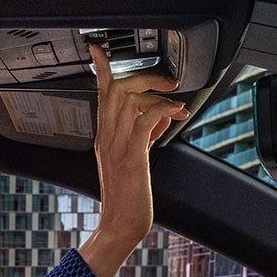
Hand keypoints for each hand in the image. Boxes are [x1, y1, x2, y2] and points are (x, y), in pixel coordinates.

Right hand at [78, 43, 189, 276]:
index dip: (101, 68)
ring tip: (176, 98)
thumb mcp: (133, 160)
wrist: (120, 225)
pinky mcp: (132, 155)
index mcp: (103, 137)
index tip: (100, 50)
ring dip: (157, 92)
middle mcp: (106, 137)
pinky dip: (163, 109)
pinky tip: (175, 112)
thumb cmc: (127, 198)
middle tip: (167, 80)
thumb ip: (143, 135)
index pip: (100, 94)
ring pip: (129, 99)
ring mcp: (117, 145)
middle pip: (116, 88)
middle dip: (143, 76)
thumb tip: (160, 116)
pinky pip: (146, 119)